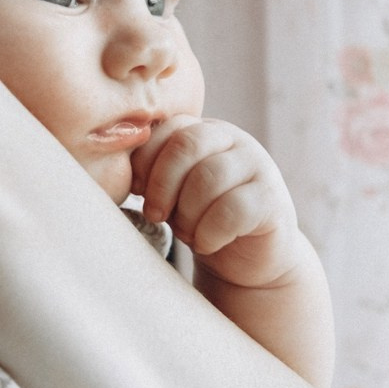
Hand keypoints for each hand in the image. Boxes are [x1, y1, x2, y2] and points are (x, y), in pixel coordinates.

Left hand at [131, 115, 304, 289]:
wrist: (246, 259)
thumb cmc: (199, 220)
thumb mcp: (171, 192)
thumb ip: (152, 172)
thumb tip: (117, 169)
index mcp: (204, 132)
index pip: (168, 128)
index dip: (146, 161)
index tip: (139, 191)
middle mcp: (234, 140)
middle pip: (187, 145)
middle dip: (163, 184)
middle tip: (156, 214)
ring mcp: (257, 166)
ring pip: (209, 177)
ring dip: (187, 214)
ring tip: (188, 233)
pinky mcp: (271, 199)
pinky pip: (232, 210)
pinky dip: (209, 233)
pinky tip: (207, 244)